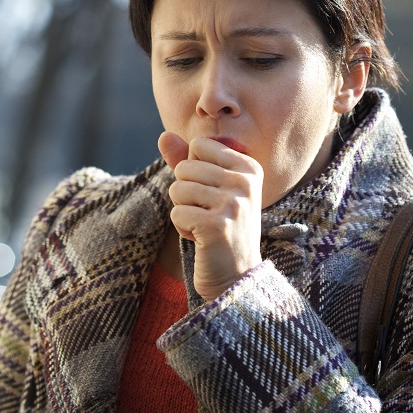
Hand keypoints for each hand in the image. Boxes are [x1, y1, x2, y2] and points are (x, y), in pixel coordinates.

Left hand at [158, 131, 263, 301]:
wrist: (238, 277)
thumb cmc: (222, 229)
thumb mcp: (209, 189)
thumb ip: (187, 161)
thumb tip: (163, 135)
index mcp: (249, 167)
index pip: (198, 146)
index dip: (194, 171)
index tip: (213, 194)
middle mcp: (245, 182)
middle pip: (185, 167)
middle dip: (186, 193)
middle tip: (208, 214)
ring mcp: (233, 204)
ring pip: (177, 189)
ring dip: (184, 211)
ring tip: (204, 226)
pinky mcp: (216, 226)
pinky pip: (176, 213)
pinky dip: (182, 228)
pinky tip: (202, 239)